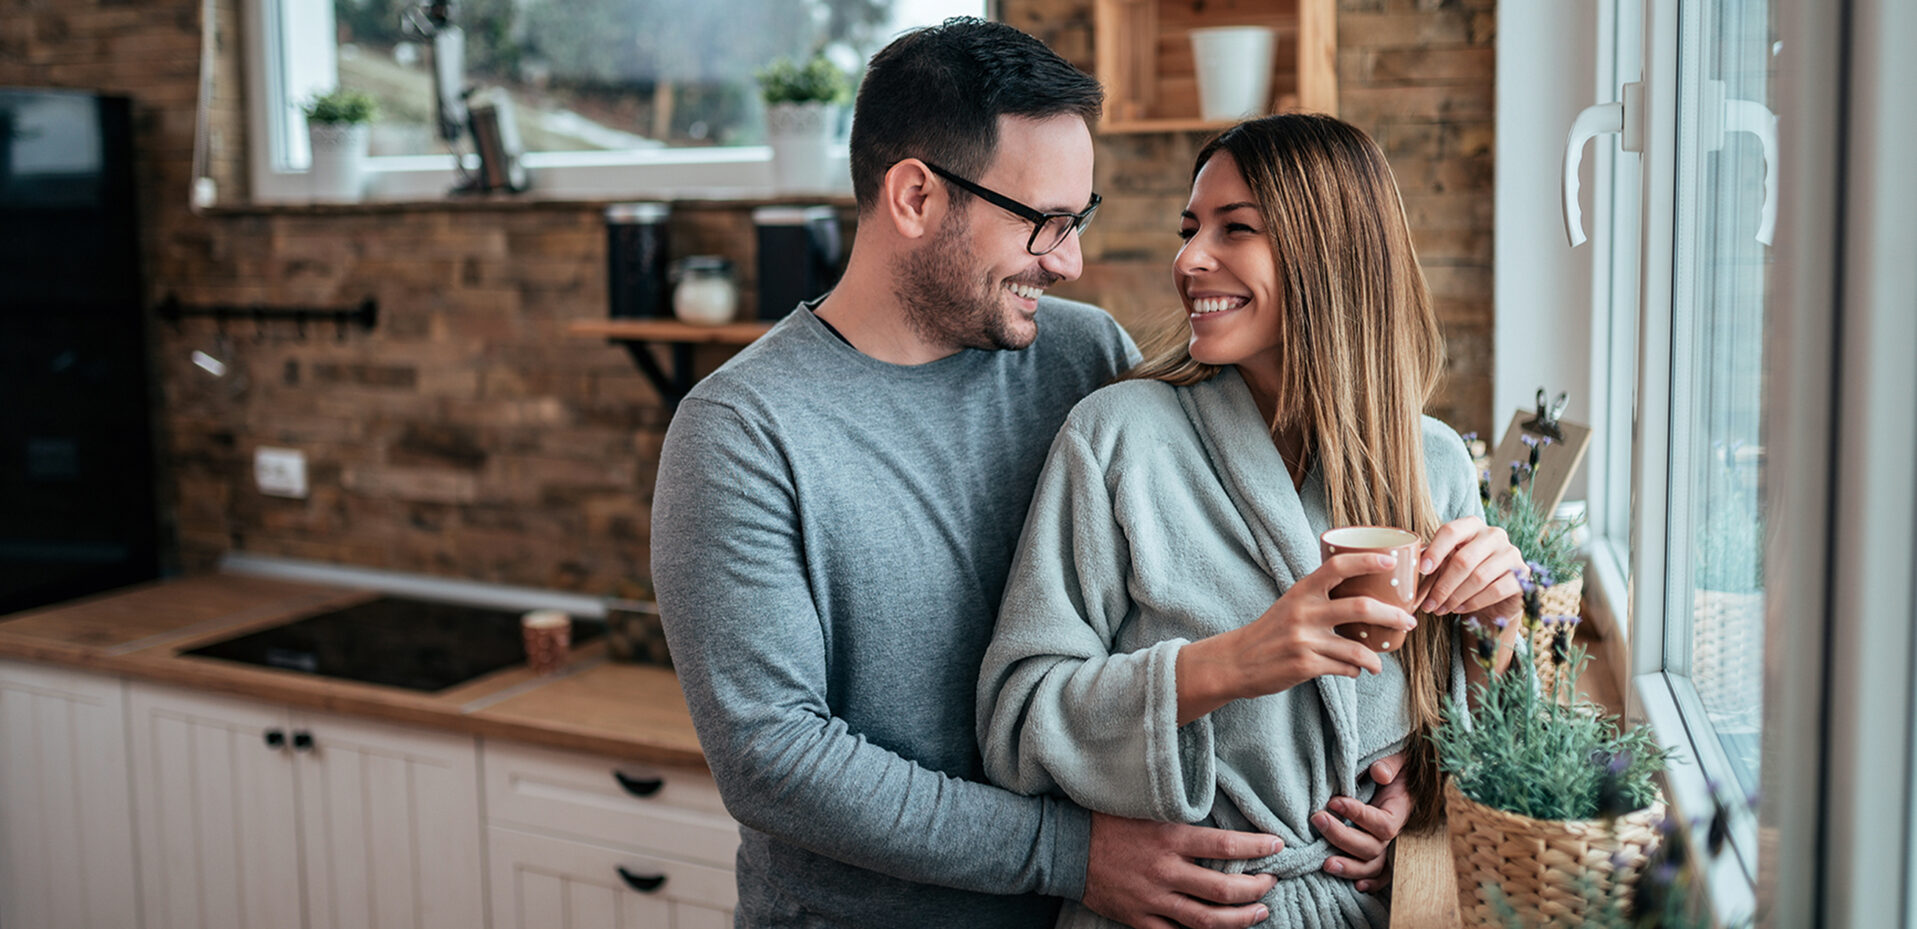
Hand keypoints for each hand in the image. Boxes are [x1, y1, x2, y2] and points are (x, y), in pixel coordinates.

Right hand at [1083, 813, 1281, 928]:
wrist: (1066, 846)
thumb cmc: (1107, 820)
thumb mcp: (1147, 808)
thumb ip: (1180, 817)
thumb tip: (1217, 817)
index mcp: (1169, 838)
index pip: (1225, 846)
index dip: (1257, 848)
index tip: (1277, 845)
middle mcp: (1165, 871)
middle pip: (1223, 890)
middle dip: (1256, 889)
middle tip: (1272, 883)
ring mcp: (1152, 899)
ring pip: (1207, 920)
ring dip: (1240, 920)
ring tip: (1259, 913)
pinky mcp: (1138, 918)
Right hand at [1178, 553, 1419, 723]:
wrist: (1237, 661)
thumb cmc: (1270, 631)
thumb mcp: (1291, 604)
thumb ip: (1320, 596)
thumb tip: (1362, 596)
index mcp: (1302, 591)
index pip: (1338, 566)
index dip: (1367, 560)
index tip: (1390, 560)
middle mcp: (1304, 612)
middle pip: (1361, 607)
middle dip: (1393, 615)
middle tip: (1408, 620)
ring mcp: (1305, 640)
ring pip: (1358, 648)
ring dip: (1377, 658)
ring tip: (1381, 662)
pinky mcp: (1305, 665)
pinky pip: (1344, 668)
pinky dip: (1355, 670)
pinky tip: (1356, 670)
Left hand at [1314, 754, 1411, 893]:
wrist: (1399, 774)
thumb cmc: (1395, 766)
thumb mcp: (1398, 758)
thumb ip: (1391, 764)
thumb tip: (1380, 773)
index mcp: (1398, 809)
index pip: (1383, 824)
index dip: (1359, 815)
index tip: (1334, 801)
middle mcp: (1393, 831)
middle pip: (1373, 847)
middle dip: (1343, 837)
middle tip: (1317, 820)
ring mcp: (1386, 843)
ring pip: (1372, 865)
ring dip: (1350, 867)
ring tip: (1325, 863)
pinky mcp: (1377, 849)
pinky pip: (1379, 874)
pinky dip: (1371, 883)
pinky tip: (1357, 887)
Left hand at [1416, 517, 1524, 617]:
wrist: (1496, 594)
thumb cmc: (1463, 574)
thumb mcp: (1446, 563)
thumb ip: (1430, 561)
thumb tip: (1406, 567)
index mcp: (1472, 525)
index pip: (1450, 531)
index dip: (1434, 551)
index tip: (1421, 571)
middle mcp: (1494, 534)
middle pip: (1464, 559)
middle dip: (1442, 586)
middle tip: (1428, 604)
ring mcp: (1511, 553)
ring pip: (1479, 577)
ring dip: (1455, 597)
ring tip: (1440, 609)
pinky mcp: (1522, 574)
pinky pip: (1495, 590)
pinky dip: (1474, 602)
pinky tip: (1459, 610)